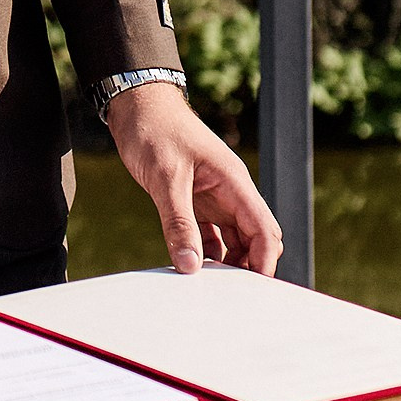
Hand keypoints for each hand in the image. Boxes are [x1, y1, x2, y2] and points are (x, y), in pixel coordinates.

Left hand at [105, 80, 282, 274]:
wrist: (135, 106)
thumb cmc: (155, 130)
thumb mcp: (166, 178)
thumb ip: (178, 222)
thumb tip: (190, 264)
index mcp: (234, 182)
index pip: (264, 229)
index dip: (264, 260)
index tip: (252, 290)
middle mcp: (229, 192)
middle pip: (254, 238)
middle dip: (248, 266)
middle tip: (227, 294)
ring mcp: (213, 197)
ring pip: (232, 239)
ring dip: (226, 262)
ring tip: (208, 286)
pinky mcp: (194, 201)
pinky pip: (209, 234)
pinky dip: (205, 251)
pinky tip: (191, 265)